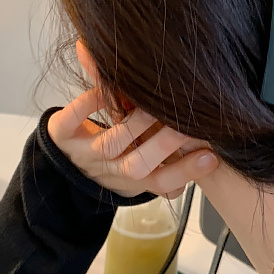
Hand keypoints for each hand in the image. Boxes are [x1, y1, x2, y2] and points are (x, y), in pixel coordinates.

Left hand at [47, 88, 218, 199]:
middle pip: (139, 166)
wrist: (62, 165)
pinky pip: (70, 122)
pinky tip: (105, 91)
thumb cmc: (113, 158)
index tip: (212, 157)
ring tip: (154, 105)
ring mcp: (84, 152)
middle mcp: (110, 168)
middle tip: (186, 123)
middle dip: (165, 144)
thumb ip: (174, 157)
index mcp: (133, 178)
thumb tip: (212, 152)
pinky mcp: (61, 133)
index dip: (186, 172)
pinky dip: (87, 104)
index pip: (162, 182)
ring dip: (135, 124)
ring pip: (111, 144)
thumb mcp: (143, 165)